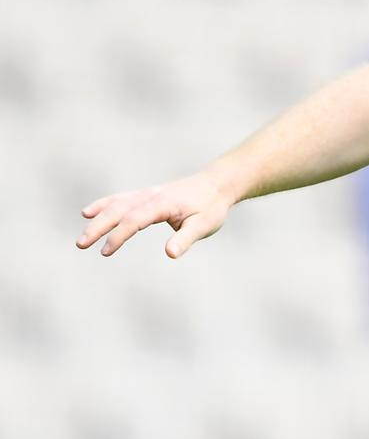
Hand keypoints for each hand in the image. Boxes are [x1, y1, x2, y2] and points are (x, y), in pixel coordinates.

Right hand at [77, 171, 234, 257]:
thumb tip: (170, 253)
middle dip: (98, 226)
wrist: (217, 185)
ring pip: (116, 203)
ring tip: (82, 236)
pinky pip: (121, 199)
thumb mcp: (204, 224)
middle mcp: (151, 195)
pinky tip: (89, 213)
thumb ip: (186, 238)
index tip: (105, 251)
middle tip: (80, 244)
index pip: (134, 219)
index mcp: (163, 203)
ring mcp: (147, 193)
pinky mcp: (146, 195)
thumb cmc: (211, 207)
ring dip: (98, 218)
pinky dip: (104, 205)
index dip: (118, 235)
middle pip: (118, 209)